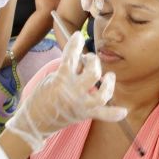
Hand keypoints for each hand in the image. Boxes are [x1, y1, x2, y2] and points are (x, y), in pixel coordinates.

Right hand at [4, 32, 126, 149]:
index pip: (70, 57)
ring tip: (109, 76)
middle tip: (90, 58)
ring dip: (108, 84)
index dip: (75, 44)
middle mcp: (72, 92)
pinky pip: (103, 115)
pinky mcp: (84, 115)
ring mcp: (80, 105)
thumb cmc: (40, 98)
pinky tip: (123, 110)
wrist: (34, 122)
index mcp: (61, 80)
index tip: (77, 35)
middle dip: (94, 62)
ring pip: (102, 95)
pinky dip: (113, 114)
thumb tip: (80, 58)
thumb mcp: (50, 79)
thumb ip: (66, 69)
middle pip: (93, 74)